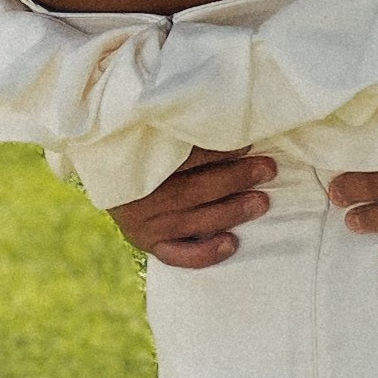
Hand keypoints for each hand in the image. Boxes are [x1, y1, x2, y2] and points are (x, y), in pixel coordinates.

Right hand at [108, 146, 275, 268]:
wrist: (110, 172)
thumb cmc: (142, 147)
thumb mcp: (155, 134)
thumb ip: (184, 134)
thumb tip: (230, 123)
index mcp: (138, 164)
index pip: (183, 158)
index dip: (218, 151)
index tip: (248, 144)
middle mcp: (139, 198)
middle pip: (192, 189)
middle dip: (234, 179)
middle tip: (267, 169)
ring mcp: (143, 224)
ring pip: (192, 220)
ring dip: (230, 212)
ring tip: (261, 202)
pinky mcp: (148, 243)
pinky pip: (179, 254)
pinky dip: (206, 252)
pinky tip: (232, 243)